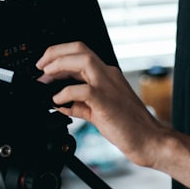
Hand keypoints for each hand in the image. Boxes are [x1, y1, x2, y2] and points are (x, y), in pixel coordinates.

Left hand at [36, 41, 166, 166]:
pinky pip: (81, 89)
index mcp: (107, 75)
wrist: (149, 140)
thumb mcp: (99, 113)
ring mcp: (108, 85)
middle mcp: (108, 75)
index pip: (81, 54)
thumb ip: (80, 106)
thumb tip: (59, 104)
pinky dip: (65, 92)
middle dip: (55, 53)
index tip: (45, 67)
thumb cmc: (129, 128)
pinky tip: (56, 101)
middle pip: (79, 48)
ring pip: (82, 59)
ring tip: (45, 76)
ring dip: (59, 64)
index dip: (59, 56)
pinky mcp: (106, 100)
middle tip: (40, 66)